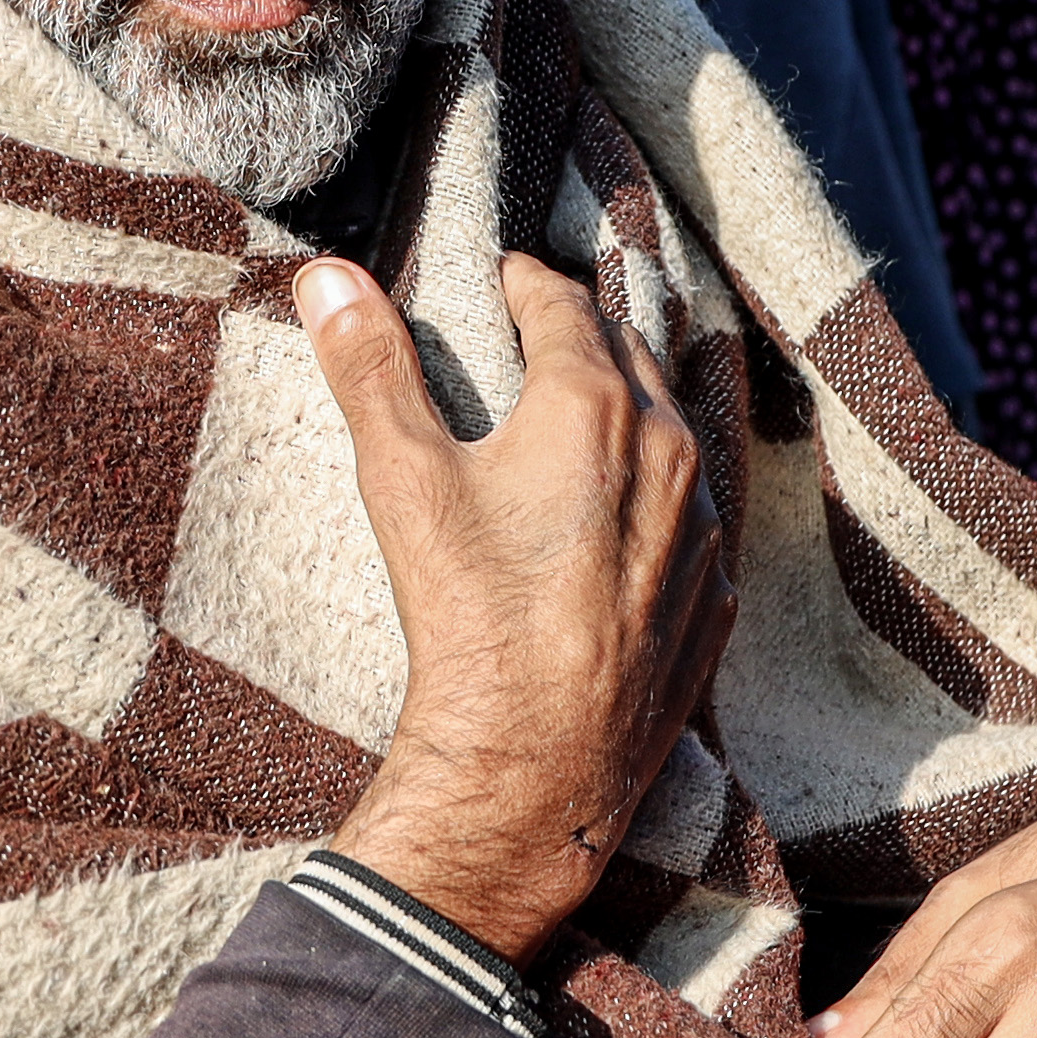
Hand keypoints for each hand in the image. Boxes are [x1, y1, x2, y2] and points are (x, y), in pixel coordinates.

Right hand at [297, 253, 733, 956]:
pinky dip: (659, 500)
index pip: (566, 307)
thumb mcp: (404, 478)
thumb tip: (327, 276)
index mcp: (596, 406)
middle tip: (546, 327)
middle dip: (586, 334)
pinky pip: (692, 521)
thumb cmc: (468, 615)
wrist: (533, 761)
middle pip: (633, 357)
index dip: (528, 284)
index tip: (506, 276)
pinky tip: (623, 519)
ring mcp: (700, 530)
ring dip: (632, 411)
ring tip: (588, 412)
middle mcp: (669, 454)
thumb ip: (370, 367)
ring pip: (674, 437)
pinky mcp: (710, 599)